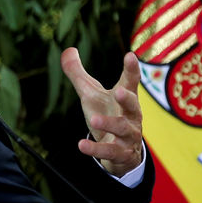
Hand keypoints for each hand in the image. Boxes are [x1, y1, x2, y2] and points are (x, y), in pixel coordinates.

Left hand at [60, 48, 142, 177]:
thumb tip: (68, 49)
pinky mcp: (121, 153)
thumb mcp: (90, 94)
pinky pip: (110, 151)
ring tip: (93, 120)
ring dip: (109, 123)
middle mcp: (131, 116)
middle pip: (133, 106)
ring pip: (122, 128)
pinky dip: (96, 149)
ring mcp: (128, 135)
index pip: (130, 82)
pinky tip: (81, 145)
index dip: (131, 69)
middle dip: (127, 99)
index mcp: (124, 98)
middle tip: (119, 92)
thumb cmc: (106, 114)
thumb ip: (78, 73)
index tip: (130, 56)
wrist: (120, 152)